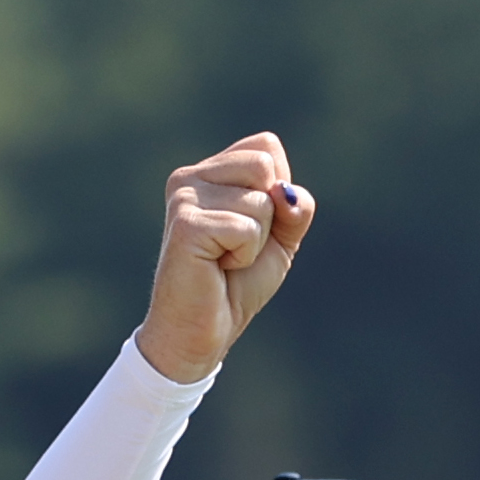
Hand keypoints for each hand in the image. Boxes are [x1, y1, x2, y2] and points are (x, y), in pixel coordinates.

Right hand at [136, 133, 312, 383]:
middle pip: (265, 166)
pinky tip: (216, 268)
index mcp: (208, 171)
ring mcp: (184, 199)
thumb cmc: (237, 283)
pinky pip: (246, 228)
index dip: (276, 192)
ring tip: (225, 259)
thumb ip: (295, 204)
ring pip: (260, 200)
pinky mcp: (185, 226)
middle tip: (236, 245)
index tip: (249, 226)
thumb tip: (282, 193)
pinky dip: (244, 256)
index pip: (266, 147)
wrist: (202, 332)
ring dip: (257, 240)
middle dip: (268, 214)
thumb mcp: (281, 236)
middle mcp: (189, 177)